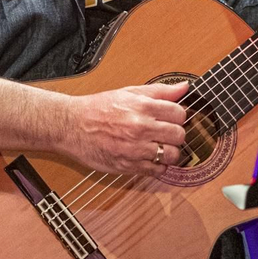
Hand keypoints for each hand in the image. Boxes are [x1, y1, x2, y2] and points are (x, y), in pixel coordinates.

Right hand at [62, 81, 188, 176]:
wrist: (72, 126)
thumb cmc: (99, 108)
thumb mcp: (129, 92)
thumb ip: (159, 91)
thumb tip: (184, 87)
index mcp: (142, 107)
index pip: (179, 113)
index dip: (177, 116)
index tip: (170, 118)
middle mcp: (141, 128)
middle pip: (179, 135)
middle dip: (175, 134)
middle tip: (166, 134)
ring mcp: (135, 149)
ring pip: (172, 155)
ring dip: (170, 152)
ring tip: (159, 147)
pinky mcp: (128, 166)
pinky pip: (157, 171)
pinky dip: (158, 166)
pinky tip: (149, 158)